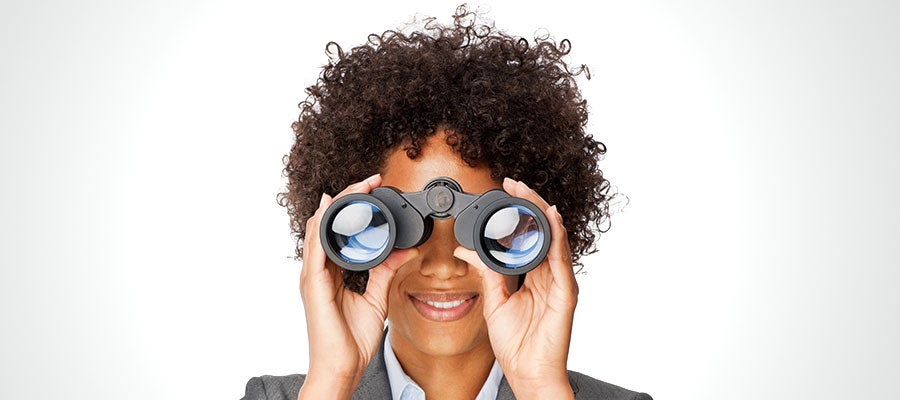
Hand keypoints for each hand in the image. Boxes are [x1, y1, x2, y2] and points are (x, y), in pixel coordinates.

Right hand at [298, 173, 417, 398]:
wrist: (343, 367)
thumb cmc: (353, 340)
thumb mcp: (377, 298)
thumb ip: (387, 272)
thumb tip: (407, 251)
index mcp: (331, 272)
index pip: (339, 230)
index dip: (354, 207)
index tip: (374, 189)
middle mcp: (319, 270)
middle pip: (328, 222)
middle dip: (347, 197)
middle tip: (370, 181)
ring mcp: (313, 276)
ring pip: (319, 228)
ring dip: (338, 204)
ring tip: (357, 187)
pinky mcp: (313, 285)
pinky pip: (316, 249)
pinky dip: (323, 227)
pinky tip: (330, 210)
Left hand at [453, 178, 576, 399]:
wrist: (527, 373)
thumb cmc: (517, 344)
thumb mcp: (494, 302)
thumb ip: (485, 273)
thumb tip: (466, 250)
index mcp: (534, 275)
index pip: (529, 235)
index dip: (519, 212)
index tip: (505, 191)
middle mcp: (549, 274)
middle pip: (543, 230)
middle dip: (529, 203)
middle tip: (514, 183)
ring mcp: (559, 281)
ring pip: (554, 237)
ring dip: (541, 212)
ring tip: (528, 192)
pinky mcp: (566, 292)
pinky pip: (562, 258)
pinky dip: (558, 236)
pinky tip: (551, 218)